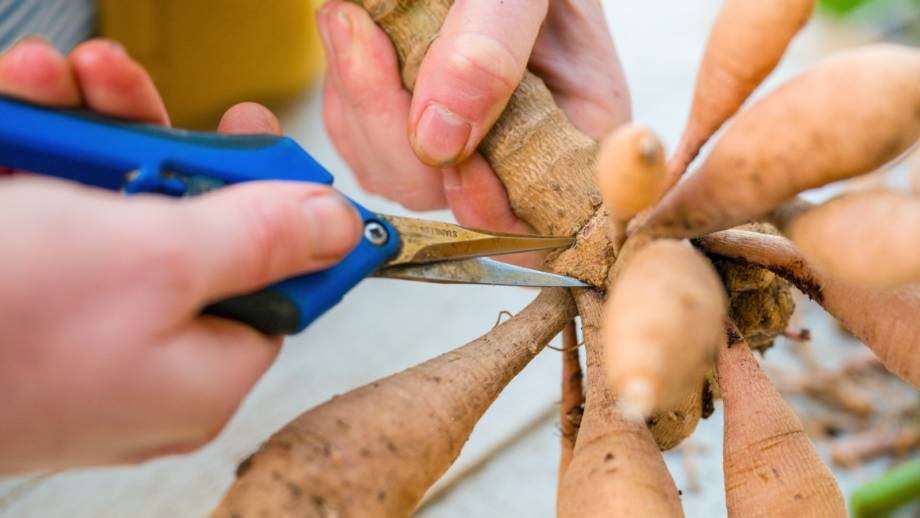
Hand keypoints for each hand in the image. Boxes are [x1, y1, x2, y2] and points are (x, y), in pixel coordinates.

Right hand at [0, 38, 362, 473]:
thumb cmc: (5, 325)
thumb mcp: (157, 259)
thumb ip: (257, 238)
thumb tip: (333, 228)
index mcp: (202, 372)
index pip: (279, 285)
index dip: (278, 207)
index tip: (261, 142)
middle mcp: (145, 361)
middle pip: (191, 236)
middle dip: (160, 145)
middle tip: (129, 88)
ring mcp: (78, 336)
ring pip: (111, 218)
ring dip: (86, 135)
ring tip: (54, 78)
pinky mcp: (21, 308)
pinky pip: (49, 224)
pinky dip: (38, 161)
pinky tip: (22, 108)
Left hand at [317, 0, 629, 262]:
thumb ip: (493, 49)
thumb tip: (438, 139)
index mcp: (575, 127)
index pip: (536, 221)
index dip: (485, 207)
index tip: (441, 146)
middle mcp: (519, 146)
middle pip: (448, 201)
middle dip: (395, 134)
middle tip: (364, 39)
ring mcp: (464, 137)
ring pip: (396, 174)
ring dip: (362, 105)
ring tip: (354, 21)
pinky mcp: (414, 122)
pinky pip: (366, 144)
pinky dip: (349, 97)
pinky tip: (355, 37)